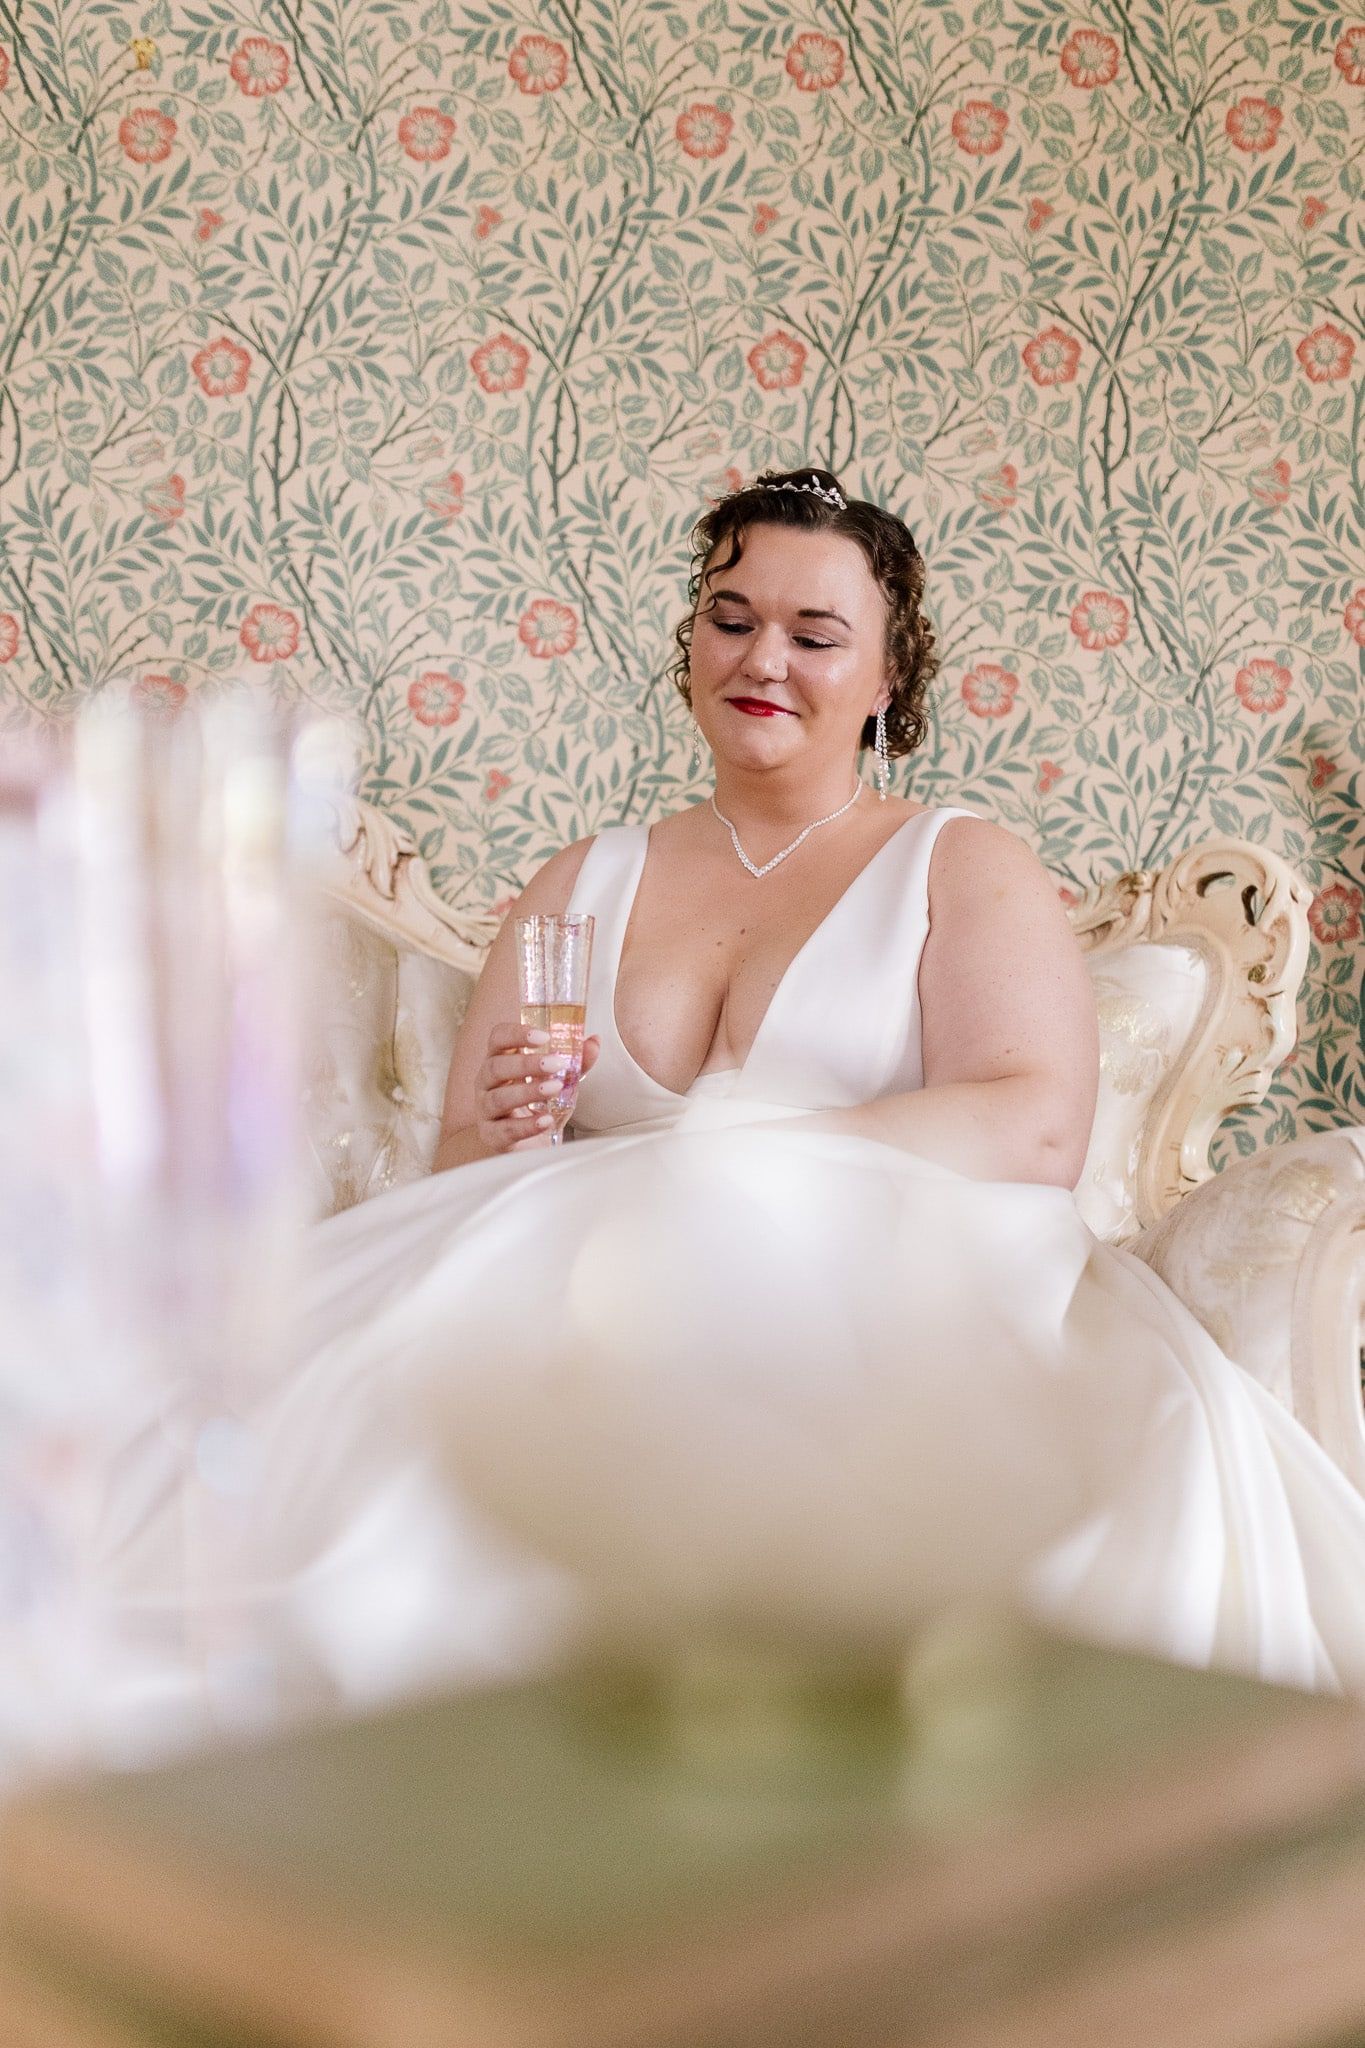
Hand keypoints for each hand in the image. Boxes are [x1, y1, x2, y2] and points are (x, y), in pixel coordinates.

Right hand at [474, 1023, 601, 1153]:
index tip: (544, 1036)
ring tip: (554, 1089)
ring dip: (528, 1092)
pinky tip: (545, 1120)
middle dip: (526, 1064)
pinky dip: (527, 1125)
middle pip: (496, 1067)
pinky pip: (505, 1130)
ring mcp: (486, 1110)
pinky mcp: (492, 1136)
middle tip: (556, 1064)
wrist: (533, 1147)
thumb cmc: (538, 1108)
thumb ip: (576, 1063)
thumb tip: (594, 1042)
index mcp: (501, 1061)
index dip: (516, 1033)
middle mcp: (487, 1083)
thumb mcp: (560, 1082)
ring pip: (499, 1098)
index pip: (499, 1038)